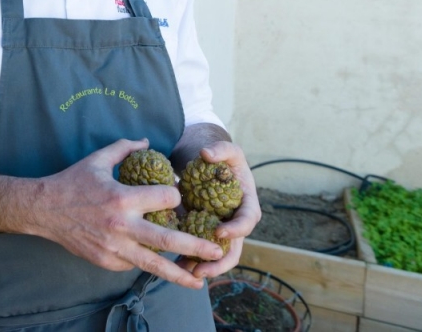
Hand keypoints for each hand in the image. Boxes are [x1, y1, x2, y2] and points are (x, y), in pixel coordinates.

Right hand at [29, 138, 226, 288]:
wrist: (43, 209)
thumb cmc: (72, 181)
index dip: (175, 197)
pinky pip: (132, 264)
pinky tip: (156, 263)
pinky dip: (145, 263)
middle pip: (167, 239)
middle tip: (216, 251)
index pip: (165, 200)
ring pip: (153, 265)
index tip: (177, 197)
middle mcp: (121, 226)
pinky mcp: (106, 261)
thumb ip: (125, 148)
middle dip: (195, 246)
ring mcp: (113, 247)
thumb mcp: (98, 159)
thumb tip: (148, 141)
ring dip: (179, 274)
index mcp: (122, 197)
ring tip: (199, 280)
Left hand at [180, 141, 261, 279]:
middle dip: (220, 262)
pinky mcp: (204, 232)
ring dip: (202, 266)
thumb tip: (206, 154)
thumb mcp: (227, 149)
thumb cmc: (222, 158)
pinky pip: (199, 249)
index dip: (236, 229)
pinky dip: (189, 257)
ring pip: (215, 255)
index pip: (248, 220)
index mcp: (247, 204)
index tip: (219, 231)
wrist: (210, 166)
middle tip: (202, 269)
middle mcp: (235, 222)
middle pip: (233, 249)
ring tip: (185, 272)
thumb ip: (221, 149)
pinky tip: (173, 265)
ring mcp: (220, 230)